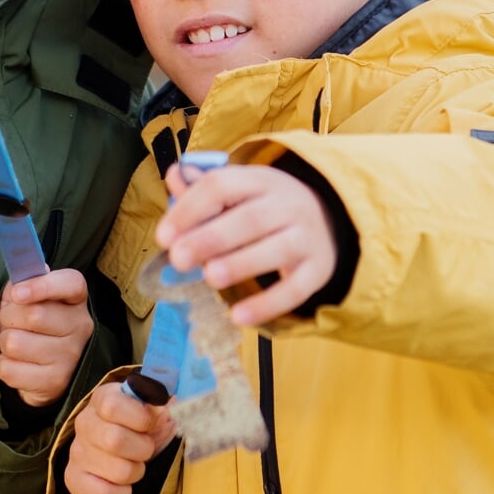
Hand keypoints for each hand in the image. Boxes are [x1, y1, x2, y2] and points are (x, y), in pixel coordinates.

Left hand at [0, 270, 92, 407]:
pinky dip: (5, 364)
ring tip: (16, 343)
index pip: (70, 284)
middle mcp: (80, 327)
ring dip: (5, 342)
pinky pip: (8, 368)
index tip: (18, 293)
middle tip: (10, 321)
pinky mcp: (54, 382)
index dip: (43, 285)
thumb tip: (19, 279)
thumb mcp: (29, 298)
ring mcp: (70, 356)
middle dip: (8, 316)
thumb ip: (22, 282)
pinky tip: (19, 363)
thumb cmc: (33, 325)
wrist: (43, 369)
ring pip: (15, 343)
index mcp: (75, 299)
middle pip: (33, 315)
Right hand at [64, 381, 175, 493]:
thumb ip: (159, 410)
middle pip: (115, 440)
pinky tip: (122, 483)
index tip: (153, 423)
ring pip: (118, 471)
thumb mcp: (150, 413)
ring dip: (136, 472)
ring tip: (134, 464)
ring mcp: (76, 452)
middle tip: (146, 448)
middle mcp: (84, 423)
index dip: (141, 418)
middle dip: (143, 449)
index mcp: (102, 399)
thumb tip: (165, 412)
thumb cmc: (135, 428)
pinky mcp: (74, 479)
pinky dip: (122, 493)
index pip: (113, 406)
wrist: (111, 450)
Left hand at [155, 163, 338, 326]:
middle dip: (211, 238)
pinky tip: (238, 316)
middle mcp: (287, 204)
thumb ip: (204, 189)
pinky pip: (295, 289)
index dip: (190, 209)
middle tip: (178, 259)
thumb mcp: (241, 189)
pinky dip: (267, 304)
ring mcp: (306, 237)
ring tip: (210, 277)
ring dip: (241, 264)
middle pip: (250, 218)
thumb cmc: (268, 207)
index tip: (163, 236)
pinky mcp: (318, 270)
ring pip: (278, 248)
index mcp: (260, 180)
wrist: (330, 220)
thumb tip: (174, 176)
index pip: (222, 185)